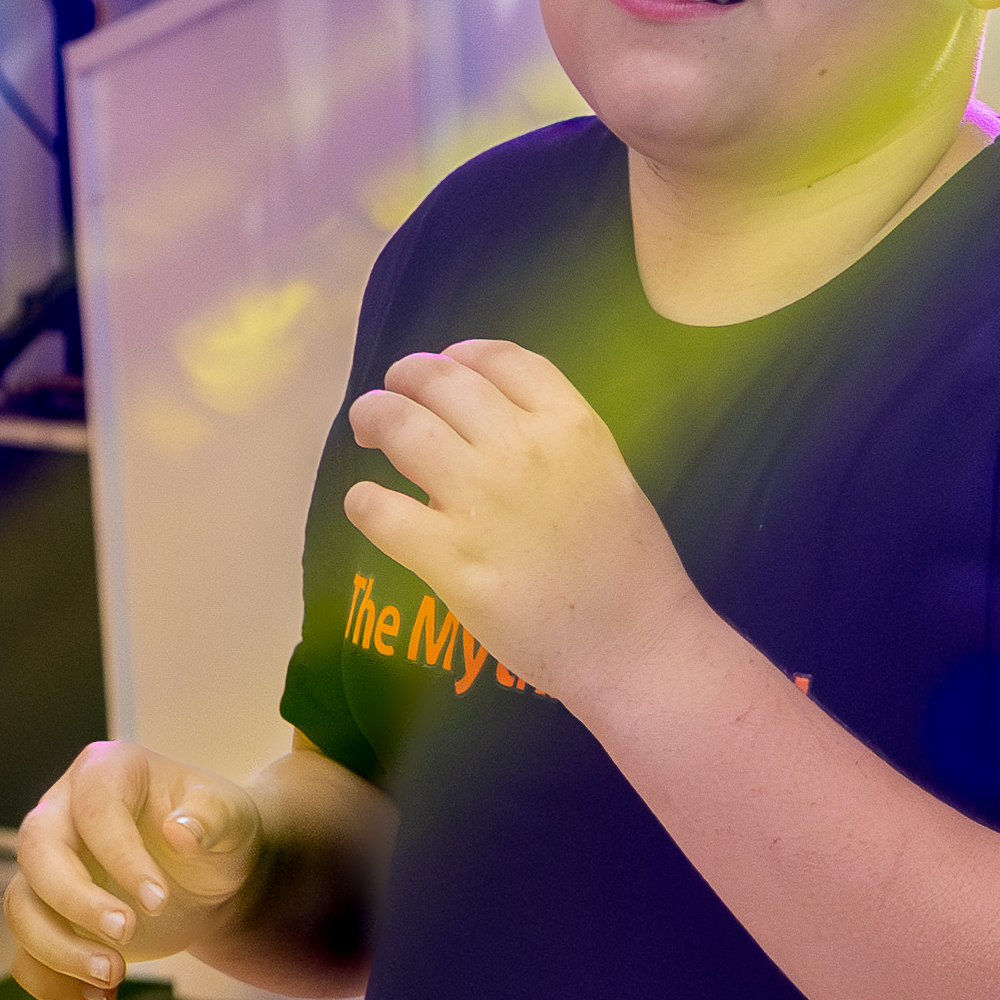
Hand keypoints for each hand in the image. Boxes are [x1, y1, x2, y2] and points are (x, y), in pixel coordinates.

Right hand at [3, 738, 258, 999]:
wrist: (208, 876)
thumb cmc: (217, 835)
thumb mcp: (232, 820)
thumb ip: (214, 819)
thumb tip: (181, 832)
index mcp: (105, 773)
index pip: (94, 810)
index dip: (120, 857)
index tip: (159, 900)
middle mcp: (62, 814)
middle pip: (35, 852)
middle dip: (74, 901)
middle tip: (126, 935)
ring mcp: (48, 868)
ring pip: (19, 906)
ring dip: (58, 950)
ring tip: (115, 977)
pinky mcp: (48, 917)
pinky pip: (25, 953)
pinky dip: (52, 982)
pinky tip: (101, 997)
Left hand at [344, 336, 700, 722]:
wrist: (635, 645)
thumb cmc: (630, 569)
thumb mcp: (607, 474)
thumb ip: (554, 442)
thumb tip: (489, 427)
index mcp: (570, 424)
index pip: (496, 358)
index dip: (458, 355)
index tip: (442, 368)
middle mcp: (521, 449)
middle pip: (438, 381)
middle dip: (402, 380)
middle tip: (389, 402)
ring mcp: (482, 502)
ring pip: (398, 427)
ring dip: (373, 418)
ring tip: (368, 431)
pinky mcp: (450, 560)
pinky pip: (379, 510)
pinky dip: (363, 501)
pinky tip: (368, 505)